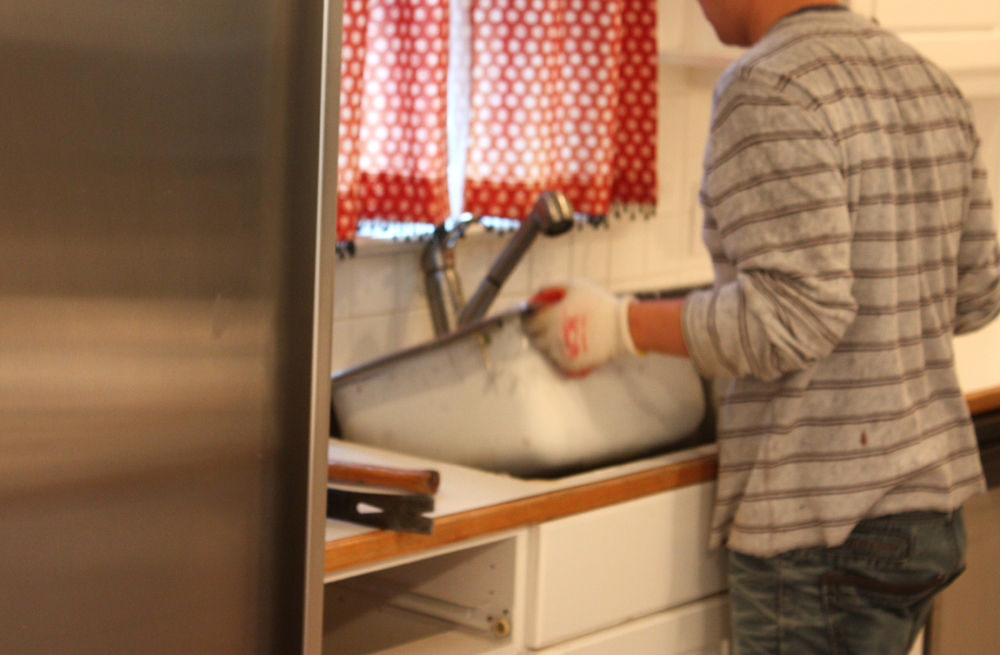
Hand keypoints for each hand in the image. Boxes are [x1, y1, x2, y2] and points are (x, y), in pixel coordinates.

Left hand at [523, 281, 638, 374]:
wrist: (622, 327)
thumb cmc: (599, 304)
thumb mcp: (575, 286)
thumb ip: (550, 287)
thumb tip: (534, 295)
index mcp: (552, 317)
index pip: (528, 322)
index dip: (527, 319)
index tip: (530, 317)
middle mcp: (553, 337)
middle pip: (534, 338)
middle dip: (536, 331)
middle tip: (545, 325)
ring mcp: (562, 353)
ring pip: (544, 350)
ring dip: (547, 343)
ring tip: (560, 334)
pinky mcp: (571, 365)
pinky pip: (557, 361)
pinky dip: (559, 354)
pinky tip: (569, 345)